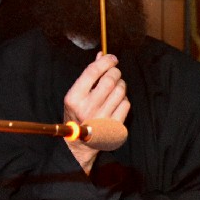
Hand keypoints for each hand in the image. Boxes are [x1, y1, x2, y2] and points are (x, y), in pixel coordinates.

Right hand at [62, 53, 128, 172]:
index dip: (105, 61)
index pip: (92, 72)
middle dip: (115, 72)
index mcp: (74, 98)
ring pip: (120, 91)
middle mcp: (87, 108)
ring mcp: (102, 118)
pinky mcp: (114, 126)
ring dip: (121, 85)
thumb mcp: (77, 94)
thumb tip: (102, 55)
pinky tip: (117, 101)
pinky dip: (124, 99)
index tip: (112, 58)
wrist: (80, 143)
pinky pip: (126, 104)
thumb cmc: (78, 113)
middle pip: (109, 80)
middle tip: (115, 72)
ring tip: (115, 87)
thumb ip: (89, 75)